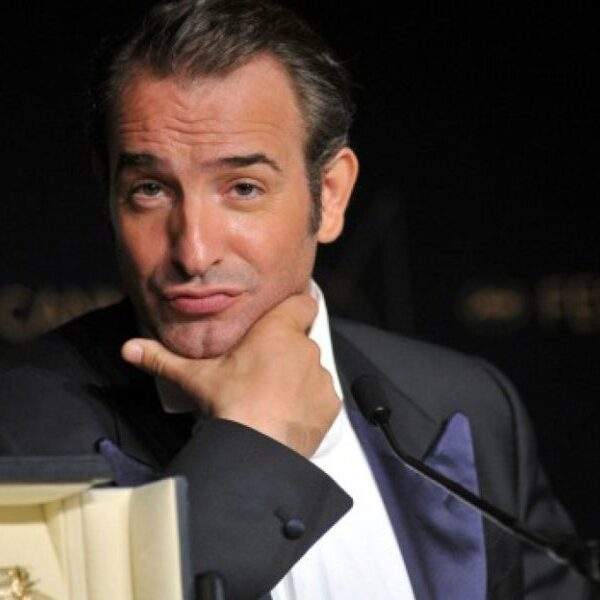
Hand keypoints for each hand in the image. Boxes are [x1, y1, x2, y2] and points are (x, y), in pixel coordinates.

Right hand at [121, 294, 340, 456]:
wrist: (256, 449)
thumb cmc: (229, 404)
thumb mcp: (193, 378)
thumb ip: (161, 358)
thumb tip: (128, 348)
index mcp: (278, 331)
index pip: (302, 303)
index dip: (294, 310)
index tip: (281, 322)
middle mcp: (305, 349)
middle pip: (301, 340)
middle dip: (287, 351)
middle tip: (262, 371)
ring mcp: (320, 378)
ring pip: (311, 370)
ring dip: (298, 379)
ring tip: (273, 398)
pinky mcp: (330, 405)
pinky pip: (322, 397)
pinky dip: (310, 404)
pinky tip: (287, 416)